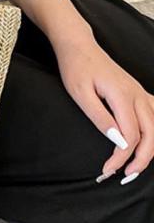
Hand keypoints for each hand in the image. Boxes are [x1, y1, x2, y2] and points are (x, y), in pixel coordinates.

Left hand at [54, 36, 153, 183]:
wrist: (79, 46)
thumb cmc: (76, 68)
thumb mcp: (80, 93)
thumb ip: (99, 117)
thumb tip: (118, 142)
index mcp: (123, 96)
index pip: (131, 136)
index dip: (121, 157)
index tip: (107, 170)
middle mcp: (137, 95)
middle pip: (151, 135)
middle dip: (141, 160)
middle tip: (125, 177)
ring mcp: (140, 93)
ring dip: (150, 148)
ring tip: (134, 166)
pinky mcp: (138, 92)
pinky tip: (147, 142)